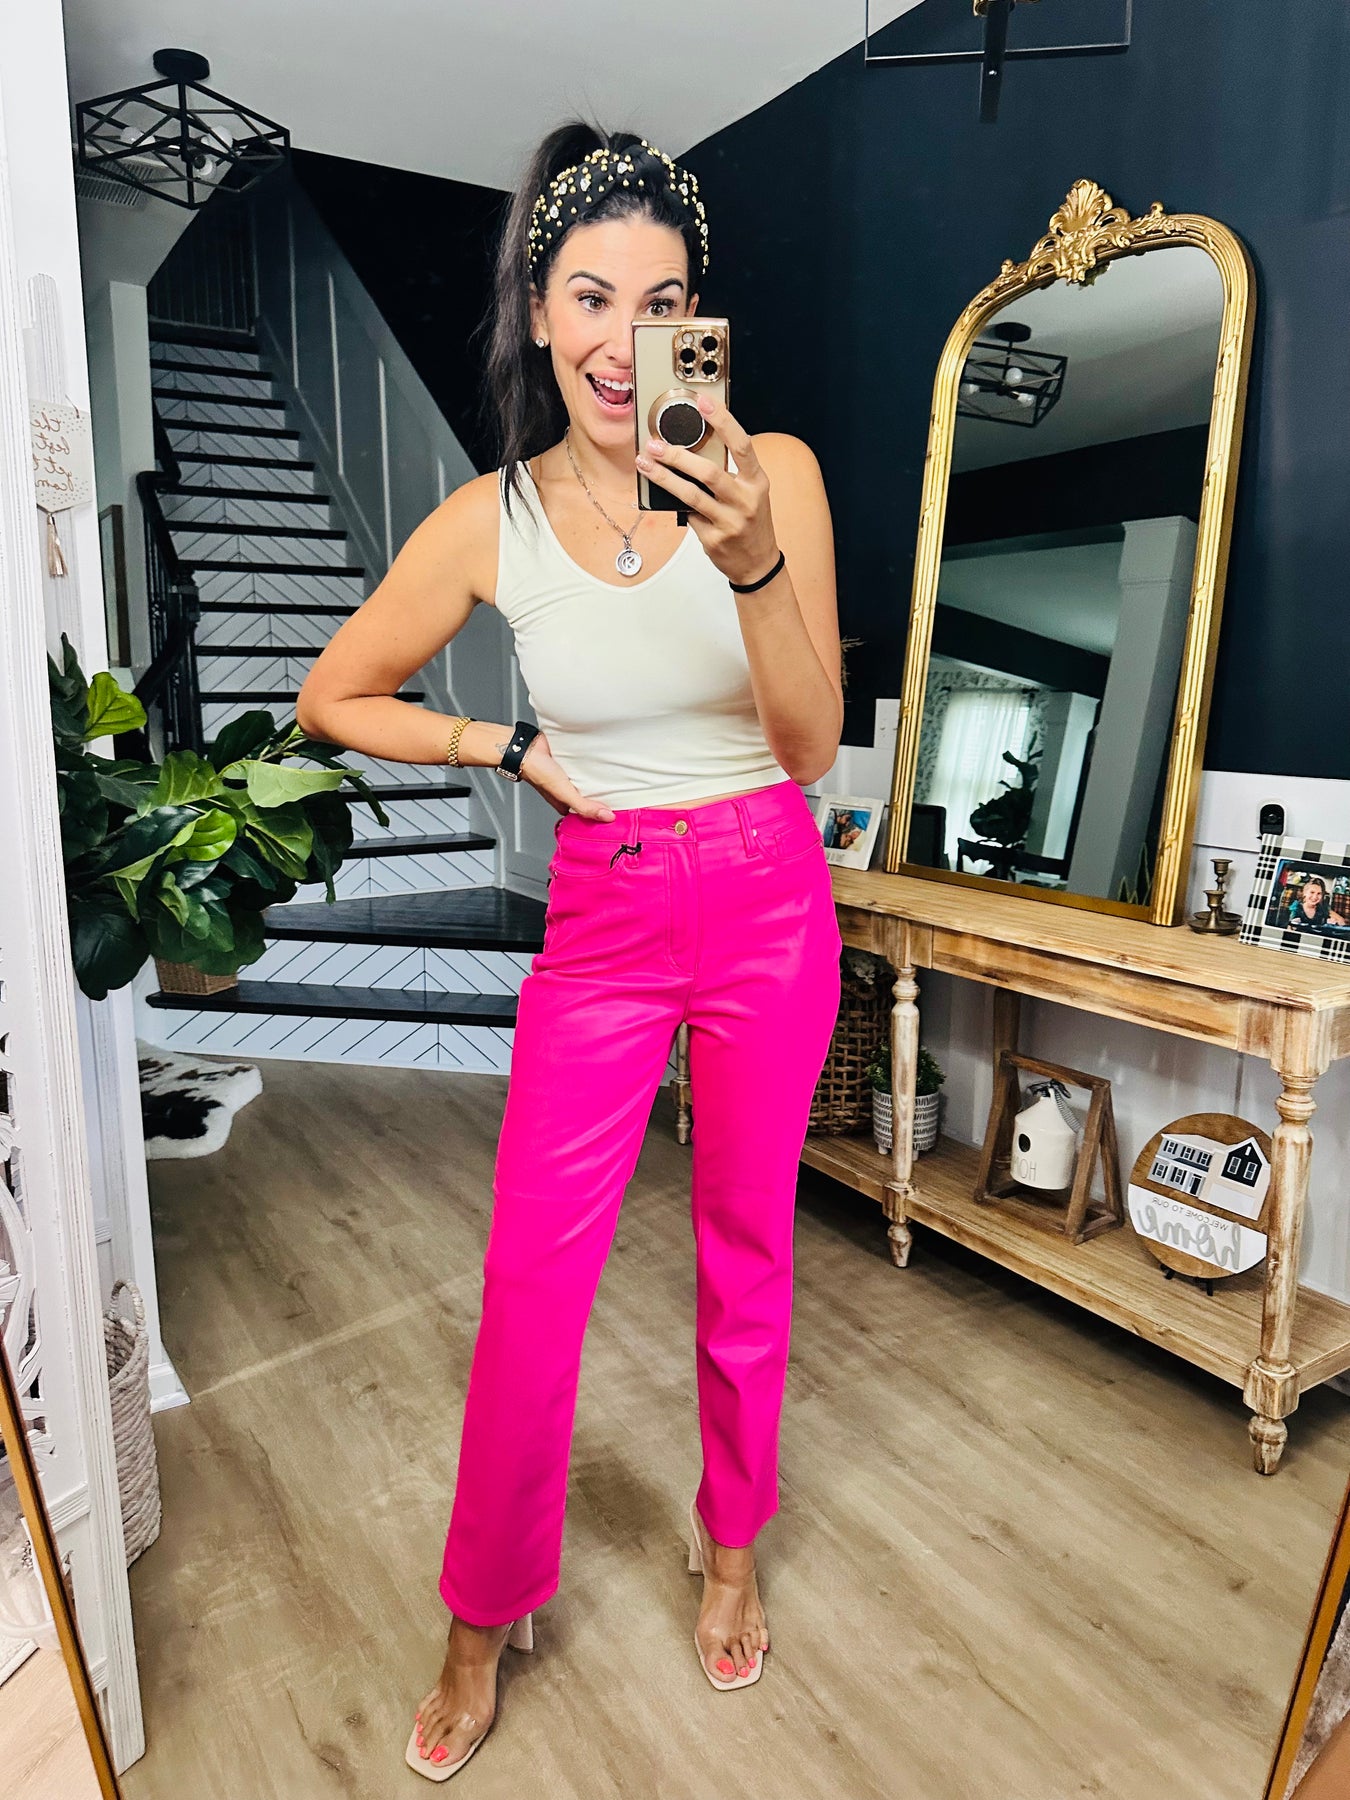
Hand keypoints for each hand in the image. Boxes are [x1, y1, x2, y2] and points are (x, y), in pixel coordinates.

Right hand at [515, 732, 616, 820]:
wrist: (527, 748)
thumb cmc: (538, 772)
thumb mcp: (565, 794)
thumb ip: (584, 807)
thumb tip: (606, 817)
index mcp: (565, 803)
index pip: (587, 811)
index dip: (601, 811)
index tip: (618, 811)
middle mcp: (567, 790)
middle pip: (590, 794)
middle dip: (603, 793)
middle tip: (619, 792)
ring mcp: (569, 775)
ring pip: (588, 779)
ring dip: (598, 776)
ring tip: (612, 775)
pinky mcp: (570, 761)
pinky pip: (585, 765)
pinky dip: (591, 763)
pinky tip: (598, 762)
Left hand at [635, 394, 780, 588]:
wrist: (757, 564)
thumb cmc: (750, 522)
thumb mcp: (750, 493)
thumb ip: (729, 472)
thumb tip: (692, 448)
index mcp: (757, 481)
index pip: (741, 444)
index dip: (722, 420)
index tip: (702, 402)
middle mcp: (745, 500)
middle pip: (709, 472)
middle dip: (678, 456)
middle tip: (656, 445)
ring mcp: (729, 522)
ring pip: (691, 495)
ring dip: (664, 478)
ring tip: (646, 464)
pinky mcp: (713, 539)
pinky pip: (687, 516)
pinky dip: (674, 504)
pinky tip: (661, 494)